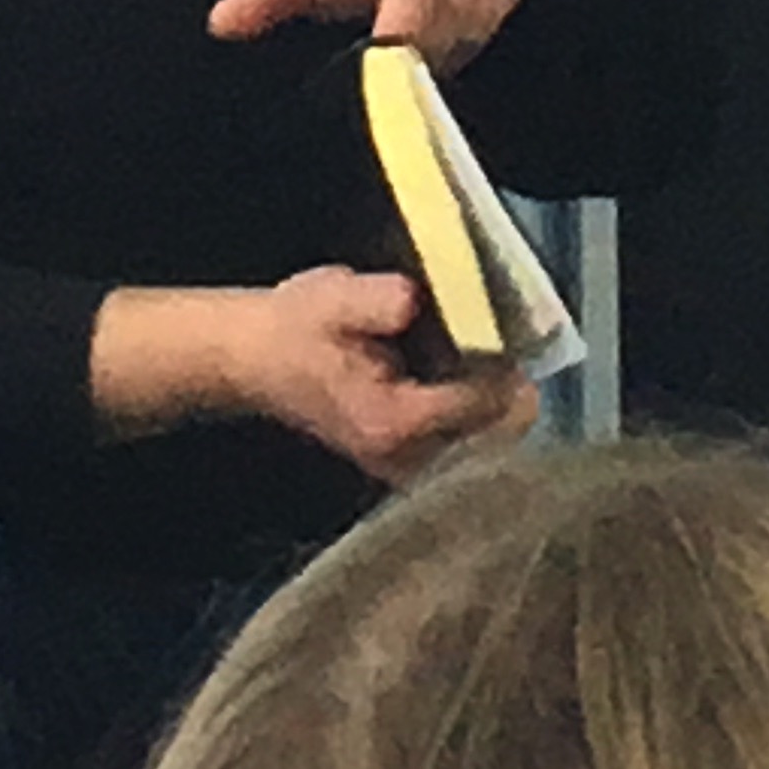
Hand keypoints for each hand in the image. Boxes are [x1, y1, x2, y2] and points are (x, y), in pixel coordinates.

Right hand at [91, 272, 535, 483]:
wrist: (256, 362)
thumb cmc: (296, 330)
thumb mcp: (330, 298)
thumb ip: (373, 301)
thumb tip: (412, 300)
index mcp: (393, 421)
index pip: (484, 406)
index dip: (506, 366)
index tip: (511, 329)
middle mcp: (407, 458)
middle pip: (501, 437)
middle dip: (511, 389)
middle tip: (506, 342)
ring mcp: (409, 469)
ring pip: (491, 447)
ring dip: (498, 405)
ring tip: (485, 358)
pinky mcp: (409, 465)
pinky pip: (470, 449)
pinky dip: (480, 417)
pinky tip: (466, 378)